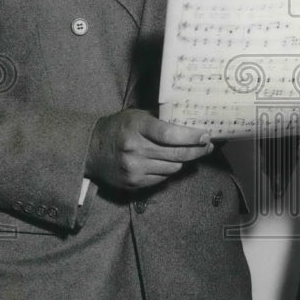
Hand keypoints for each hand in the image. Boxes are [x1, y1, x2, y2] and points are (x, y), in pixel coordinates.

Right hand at [86, 109, 212, 190]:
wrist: (91, 150)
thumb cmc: (119, 128)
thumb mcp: (137, 115)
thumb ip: (161, 119)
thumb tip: (191, 123)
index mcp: (136, 127)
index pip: (170, 134)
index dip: (191, 137)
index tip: (206, 136)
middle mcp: (135, 149)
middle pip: (176, 154)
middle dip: (197, 150)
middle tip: (208, 146)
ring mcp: (134, 169)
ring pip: (173, 168)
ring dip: (184, 161)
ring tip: (190, 153)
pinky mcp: (134, 183)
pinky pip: (163, 178)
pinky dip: (169, 170)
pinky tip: (169, 162)